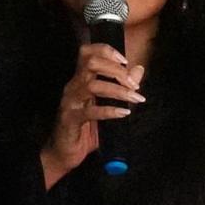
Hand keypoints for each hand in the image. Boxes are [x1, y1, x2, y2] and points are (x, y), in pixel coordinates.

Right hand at [39, 42, 144, 188]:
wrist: (65, 153)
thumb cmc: (86, 127)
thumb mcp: (108, 105)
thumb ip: (122, 87)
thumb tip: (139, 69)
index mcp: (81, 80)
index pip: (88, 53)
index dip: (106, 51)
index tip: (126, 61)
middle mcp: (73, 87)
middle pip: (91, 63)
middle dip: (116, 71)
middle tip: (134, 85)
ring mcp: (70, 102)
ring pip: (92, 86)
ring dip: (118, 91)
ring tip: (135, 99)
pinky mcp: (70, 120)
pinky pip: (89, 112)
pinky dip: (109, 111)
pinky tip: (123, 113)